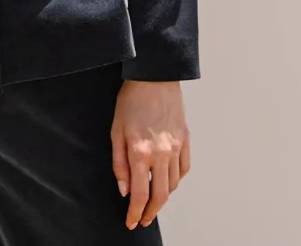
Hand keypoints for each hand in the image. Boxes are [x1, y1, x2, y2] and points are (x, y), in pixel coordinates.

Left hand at [112, 79, 189, 228]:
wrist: (155, 78)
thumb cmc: (131, 102)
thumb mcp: (116, 132)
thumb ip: (119, 164)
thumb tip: (124, 190)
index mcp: (140, 152)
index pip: (139, 195)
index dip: (135, 213)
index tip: (131, 222)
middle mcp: (161, 153)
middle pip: (160, 195)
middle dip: (150, 213)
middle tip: (143, 220)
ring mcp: (176, 147)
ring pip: (173, 184)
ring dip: (163, 197)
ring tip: (152, 200)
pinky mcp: (185, 139)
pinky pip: (184, 168)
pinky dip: (176, 180)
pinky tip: (167, 181)